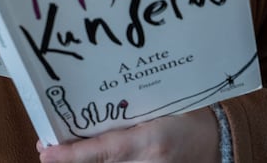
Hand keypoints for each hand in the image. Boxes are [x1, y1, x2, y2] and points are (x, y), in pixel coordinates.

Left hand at [36, 108, 219, 162]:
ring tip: (62, 152)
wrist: (220, 141)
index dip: (71, 155)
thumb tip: (91, 115)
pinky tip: (89, 157)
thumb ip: (127, 117)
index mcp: (148, 141)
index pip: (102, 151)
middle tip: (48, 148)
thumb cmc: (189, 117)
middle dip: (70, 159)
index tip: (47, 152)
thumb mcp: (157, 109)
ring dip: (85, 161)